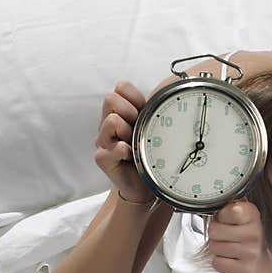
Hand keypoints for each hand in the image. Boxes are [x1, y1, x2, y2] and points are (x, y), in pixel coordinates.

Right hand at [94, 80, 156, 203]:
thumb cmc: (150, 156)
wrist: (146, 185)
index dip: (134, 97)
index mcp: (121, 112)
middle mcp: (108, 123)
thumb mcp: (154, 127)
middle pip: (111, 99)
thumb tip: (168, 87)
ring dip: (127, 132)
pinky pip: (115, 147)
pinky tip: (131, 158)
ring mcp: (103, 141)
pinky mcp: (103, 158)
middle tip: (137, 131)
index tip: (143, 113)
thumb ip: (153, 108)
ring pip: (112, 120)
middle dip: (129, 112)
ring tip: (134, 146)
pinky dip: (126, 151)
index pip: (121, 88)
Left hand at [209, 200, 271, 272]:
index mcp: (252, 214)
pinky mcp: (245, 269)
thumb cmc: (245, 241)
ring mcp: (251, 252)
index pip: (225, 210)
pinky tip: (231, 261)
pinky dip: (220, 264)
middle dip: (215, 236)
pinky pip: (217, 263)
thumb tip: (209, 204)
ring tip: (230, 250)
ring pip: (214, 247)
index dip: (221, 217)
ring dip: (217, 250)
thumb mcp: (241, 218)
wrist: (259, 267)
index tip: (229, 221)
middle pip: (214, 230)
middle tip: (227, 238)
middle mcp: (254, 232)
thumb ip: (227, 208)